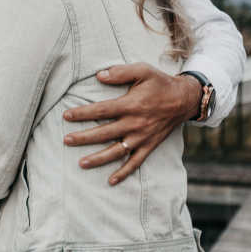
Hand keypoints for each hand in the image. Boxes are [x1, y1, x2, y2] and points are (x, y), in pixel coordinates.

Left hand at [61, 63, 201, 184]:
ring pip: (117, 151)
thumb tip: (99, 75)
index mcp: (131, 105)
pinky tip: (111, 181)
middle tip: (66, 140)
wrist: (184, 99)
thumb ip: (121, 72)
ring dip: (98, 159)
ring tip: (81, 163)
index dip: (83, 113)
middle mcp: (135, 123)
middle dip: (84, 138)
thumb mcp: (143, 70)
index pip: (102, 110)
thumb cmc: (160, 83)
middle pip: (104, 133)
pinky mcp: (149, 145)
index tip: (66, 116)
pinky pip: (135, 162)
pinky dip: (124, 172)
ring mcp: (142, 137)